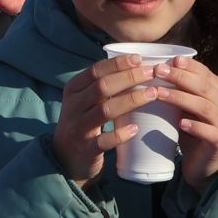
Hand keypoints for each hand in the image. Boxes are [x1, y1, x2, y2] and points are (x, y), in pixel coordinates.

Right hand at [50, 54, 163, 185]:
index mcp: (73, 90)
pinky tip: (136, 129)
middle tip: (151, 73)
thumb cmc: (83, 123)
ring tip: (152, 94)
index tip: (138, 58)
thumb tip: (135, 66)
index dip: (117, 63)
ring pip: (105, 110)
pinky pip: (104, 140)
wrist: (64, 159)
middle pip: (102, 87)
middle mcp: (73, 107)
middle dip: (129, 77)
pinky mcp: (86, 149)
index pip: (95, 71)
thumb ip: (100, 86)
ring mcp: (79, 128)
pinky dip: (120, 134)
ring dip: (131, 100)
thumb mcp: (83, 101)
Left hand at [160, 56, 217, 190]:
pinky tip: (181, 123)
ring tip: (160, 94)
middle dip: (180, 77)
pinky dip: (196, 126)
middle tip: (158, 72)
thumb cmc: (191, 128)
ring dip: (181, 98)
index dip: (188, 66)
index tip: (170, 59)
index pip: (205, 73)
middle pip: (203, 87)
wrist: (203, 163)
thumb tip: (154, 69)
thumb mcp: (186, 105)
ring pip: (205, 107)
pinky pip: (210, 132)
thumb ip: (179, 89)